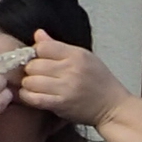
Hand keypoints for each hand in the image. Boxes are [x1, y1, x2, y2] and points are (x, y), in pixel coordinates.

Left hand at [12, 32, 132, 130]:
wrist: (114, 107)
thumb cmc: (100, 82)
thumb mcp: (85, 58)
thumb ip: (59, 47)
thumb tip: (38, 35)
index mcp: (77, 55)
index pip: (42, 47)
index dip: (37, 53)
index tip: (40, 60)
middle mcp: (71, 69)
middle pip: (33, 64)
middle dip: (32, 70)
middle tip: (39, 75)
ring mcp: (66, 87)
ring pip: (30, 81)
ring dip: (30, 85)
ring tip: (37, 87)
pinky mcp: (62, 104)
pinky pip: (33, 98)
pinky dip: (28, 97)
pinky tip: (33, 96)